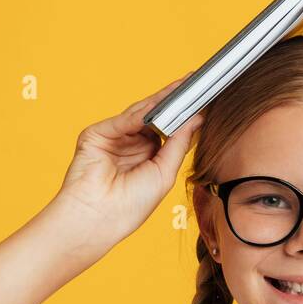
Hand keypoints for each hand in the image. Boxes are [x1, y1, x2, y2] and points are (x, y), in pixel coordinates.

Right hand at [52, 71, 204, 248]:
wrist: (98, 218)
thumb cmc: (130, 206)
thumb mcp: (164, 172)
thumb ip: (179, 144)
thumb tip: (197, 118)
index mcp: (149, 156)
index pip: (170, 130)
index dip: (186, 116)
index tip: (206, 101)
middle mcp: (132, 144)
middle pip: (156, 117)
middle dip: (175, 102)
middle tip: (196, 84)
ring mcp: (114, 138)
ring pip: (140, 114)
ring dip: (160, 102)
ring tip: (182, 89)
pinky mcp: (97, 134)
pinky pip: (122, 121)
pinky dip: (139, 115)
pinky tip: (156, 109)